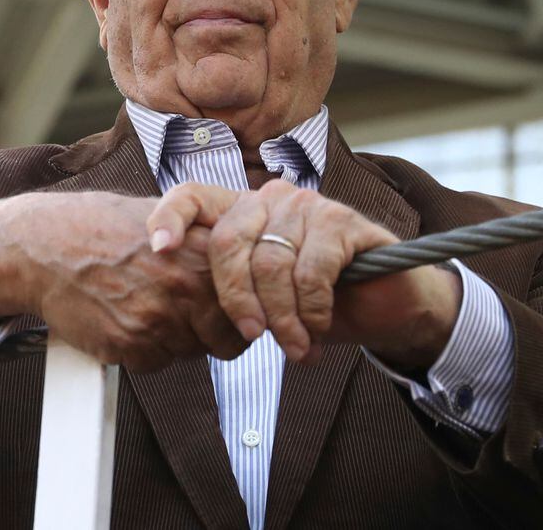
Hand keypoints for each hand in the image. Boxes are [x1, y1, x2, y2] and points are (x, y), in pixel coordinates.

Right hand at [0, 192, 247, 371]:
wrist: (43, 246)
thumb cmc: (99, 227)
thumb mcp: (162, 217)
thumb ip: (205, 244)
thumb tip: (244, 267)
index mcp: (201, 253)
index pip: (250, 305)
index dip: (242, 312)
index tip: (231, 313)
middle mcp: (183, 287)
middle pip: (228, 339)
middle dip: (213, 334)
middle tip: (187, 317)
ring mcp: (156, 318)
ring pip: (190, 353)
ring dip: (175, 340)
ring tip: (144, 307)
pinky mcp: (128, 344)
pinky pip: (154, 362)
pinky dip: (143, 350)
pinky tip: (122, 319)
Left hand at [146, 181, 462, 368]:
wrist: (384, 305)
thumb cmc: (315, 301)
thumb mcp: (262, 298)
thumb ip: (229, 289)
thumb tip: (180, 308)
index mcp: (241, 209)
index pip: (193, 196)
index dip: (170, 218)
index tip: (158, 249)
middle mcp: (270, 198)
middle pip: (228, 240)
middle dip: (236, 297)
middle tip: (252, 336)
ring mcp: (307, 205)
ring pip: (272, 263)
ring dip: (282, 317)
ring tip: (296, 346)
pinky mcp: (343, 221)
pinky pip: (312, 271)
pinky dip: (312, 310)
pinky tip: (320, 327)